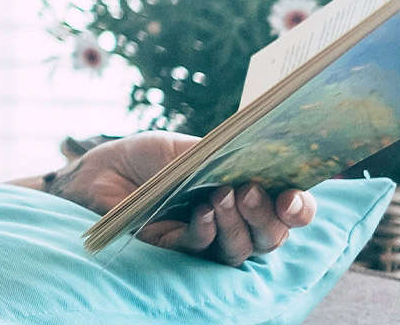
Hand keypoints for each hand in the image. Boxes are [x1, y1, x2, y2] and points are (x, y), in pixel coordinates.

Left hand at [40, 131, 316, 265]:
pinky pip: (203, 249)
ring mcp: (208, 238)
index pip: (287, 207)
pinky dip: (206, 231)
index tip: (292, 196)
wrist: (100, 171)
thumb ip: (222, 157)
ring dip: (238, 223)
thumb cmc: (147, 157)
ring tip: (222, 196)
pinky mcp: (178, 250)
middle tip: (249, 189)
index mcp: (244, 189)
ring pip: (242, 249)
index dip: (299, 207)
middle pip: (271, 235)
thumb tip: (257, 159)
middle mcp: (233, 220)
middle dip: (268, 216)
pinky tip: (201, 213)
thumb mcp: (186, 148)